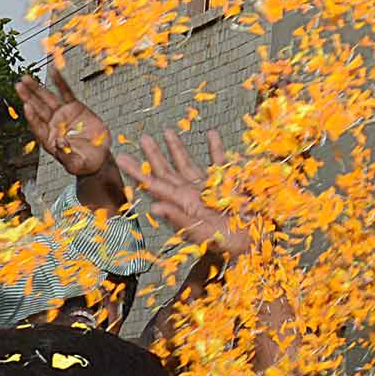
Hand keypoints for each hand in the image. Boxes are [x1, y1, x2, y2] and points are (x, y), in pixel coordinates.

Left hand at [15, 70, 110, 176]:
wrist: (97, 157)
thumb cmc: (84, 164)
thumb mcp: (75, 164)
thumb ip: (66, 155)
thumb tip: (60, 142)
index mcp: (49, 139)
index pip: (37, 125)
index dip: (32, 116)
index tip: (26, 106)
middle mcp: (52, 125)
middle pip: (38, 109)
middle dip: (28, 97)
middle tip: (18, 85)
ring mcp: (62, 115)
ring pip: (47, 99)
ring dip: (37, 88)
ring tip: (26, 78)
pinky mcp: (74, 108)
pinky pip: (66, 92)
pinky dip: (59, 82)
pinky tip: (53, 72)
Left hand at [116, 129, 249, 258]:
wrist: (252, 244)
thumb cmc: (225, 243)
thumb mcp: (200, 232)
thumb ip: (177, 218)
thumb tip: (154, 207)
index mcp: (182, 203)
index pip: (154, 184)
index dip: (138, 172)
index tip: (122, 158)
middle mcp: (190, 194)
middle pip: (167, 171)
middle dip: (154, 155)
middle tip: (142, 138)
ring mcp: (208, 188)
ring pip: (188, 164)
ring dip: (177, 149)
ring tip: (167, 131)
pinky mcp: (227, 184)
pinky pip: (220, 162)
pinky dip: (216, 148)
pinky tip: (211, 134)